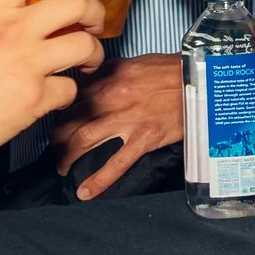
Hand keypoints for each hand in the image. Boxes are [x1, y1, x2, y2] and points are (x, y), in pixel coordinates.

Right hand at [0, 0, 103, 159]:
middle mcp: (13, 30)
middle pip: (76, 3)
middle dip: (95, 12)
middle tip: (93, 23)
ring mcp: (27, 64)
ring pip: (85, 46)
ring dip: (93, 53)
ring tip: (86, 61)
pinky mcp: (35, 98)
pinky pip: (71, 89)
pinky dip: (67, 93)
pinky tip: (55, 94)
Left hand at [51, 54, 183, 198]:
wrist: (202, 82)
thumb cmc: (174, 71)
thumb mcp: (138, 62)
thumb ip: (112, 72)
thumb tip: (94, 78)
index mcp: (111, 76)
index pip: (74, 94)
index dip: (61, 109)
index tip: (56, 118)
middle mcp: (113, 96)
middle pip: (70, 118)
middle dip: (56, 136)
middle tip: (52, 147)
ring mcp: (127, 119)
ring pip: (83, 139)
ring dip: (66, 156)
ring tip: (61, 167)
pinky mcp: (144, 139)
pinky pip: (115, 163)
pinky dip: (98, 181)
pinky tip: (85, 193)